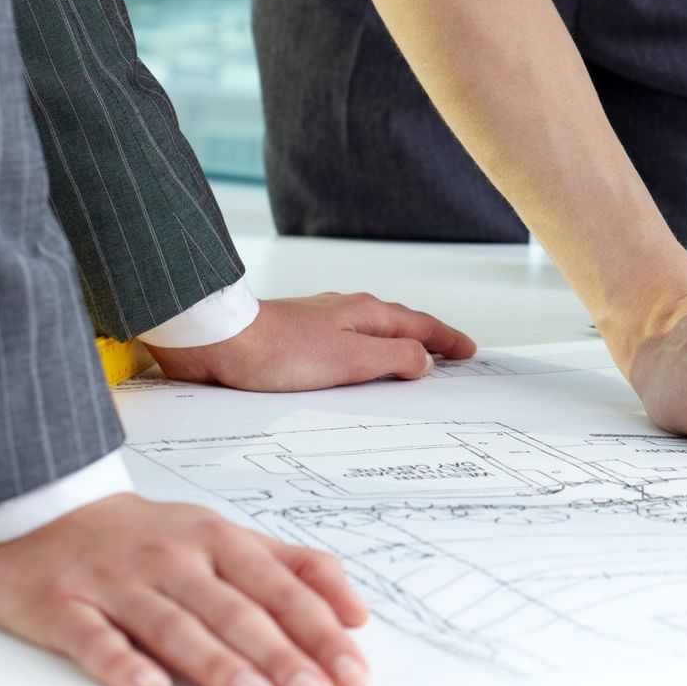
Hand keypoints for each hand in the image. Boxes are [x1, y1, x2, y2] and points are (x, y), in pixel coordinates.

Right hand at [0, 493, 369, 685]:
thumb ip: (292, 568)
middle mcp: (173, 558)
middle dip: (280, 655)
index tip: (351, 671)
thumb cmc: (150, 536)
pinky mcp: (61, 605)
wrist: (45, 507)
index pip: (280, 588)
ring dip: (217, 661)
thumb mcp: (226, 538)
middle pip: (234, 610)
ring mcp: (116, 581)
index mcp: (219, 541)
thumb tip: (354, 612)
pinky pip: (94, 638)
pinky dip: (123, 664)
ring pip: (173, 625)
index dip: (319, 630)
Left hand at [153, 293, 475, 390]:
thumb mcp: (350, 359)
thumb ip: (393, 359)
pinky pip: (343, 346)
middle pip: (397, 325)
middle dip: (425, 340)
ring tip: (407, 368)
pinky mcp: (295, 339)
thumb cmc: (276, 350)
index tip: (468, 351)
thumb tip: (424, 361)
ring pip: (369, 334)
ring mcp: (319, 323)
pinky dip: (362, 357)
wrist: (217, 340)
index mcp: (365, 313)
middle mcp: (344, 311)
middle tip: (448, 357)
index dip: (447, 340)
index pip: (420, 326)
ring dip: (393, 349)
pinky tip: (352, 373)